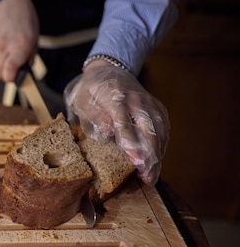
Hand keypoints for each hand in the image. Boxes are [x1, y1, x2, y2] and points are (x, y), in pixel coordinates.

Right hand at [0, 0, 38, 81]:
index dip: (11, 79)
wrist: (8, 1)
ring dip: (2, 62)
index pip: (8, 73)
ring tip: (10, 49)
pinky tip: (4, 41)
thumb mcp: (34, 38)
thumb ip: (29, 57)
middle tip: (13, 68)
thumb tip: (25, 71)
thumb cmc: (25, 19)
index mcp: (19, 47)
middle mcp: (4, 47)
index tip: (16, 76)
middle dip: (4, 75)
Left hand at [64, 61, 169, 184]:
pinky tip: (157, 161)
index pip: (124, 123)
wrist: (109, 69)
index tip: (136, 162)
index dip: (131, 144)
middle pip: (148, 129)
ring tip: (151, 176)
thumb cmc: (91, 90)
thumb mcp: (82, 100)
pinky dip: (162, 146)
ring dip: (157, 155)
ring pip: (159, 130)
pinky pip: (163, 127)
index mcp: (115, 97)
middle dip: (149, 156)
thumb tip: (109, 131)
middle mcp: (136, 99)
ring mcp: (149, 102)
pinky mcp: (156, 107)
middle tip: (147, 177)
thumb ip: (94, 116)